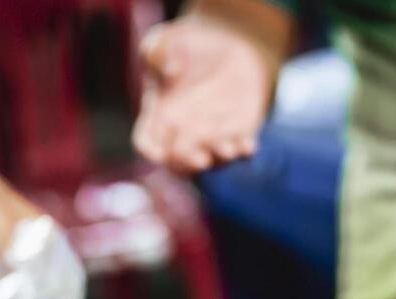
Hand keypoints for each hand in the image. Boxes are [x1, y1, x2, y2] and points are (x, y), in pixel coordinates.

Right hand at [133, 16, 277, 174]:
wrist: (227, 45)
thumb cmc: (187, 44)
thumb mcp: (163, 39)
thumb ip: (157, 51)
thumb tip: (172, 72)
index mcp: (157, 116)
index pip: (146, 141)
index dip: (150, 150)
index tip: (157, 153)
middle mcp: (182, 133)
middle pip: (178, 160)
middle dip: (187, 162)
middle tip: (199, 159)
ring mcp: (210, 136)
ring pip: (211, 158)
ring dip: (218, 159)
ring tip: (226, 151)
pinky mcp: (237, 132)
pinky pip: (239, 148)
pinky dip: (244, 150)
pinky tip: (248, 146)